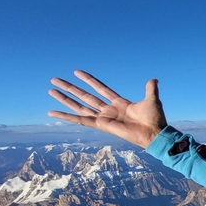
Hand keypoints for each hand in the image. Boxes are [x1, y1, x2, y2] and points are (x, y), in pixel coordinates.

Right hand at [48, 71, 167, 147]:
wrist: (154, 133)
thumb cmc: (154, 119)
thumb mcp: (151, 99)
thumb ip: (150, 89)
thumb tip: (153, 79)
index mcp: (119, 103)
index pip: (100, 88)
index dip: (89, 80)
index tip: (76, 72)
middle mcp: (108, 110)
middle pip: (84, 96)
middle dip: (70, 88)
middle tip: (55, 80)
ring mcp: (103, 117)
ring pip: (78, 106)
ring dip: (64, 98)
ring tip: (50, 90)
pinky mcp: (100, 125)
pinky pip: (79, 120)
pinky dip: (65, 117)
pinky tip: (53, 113)